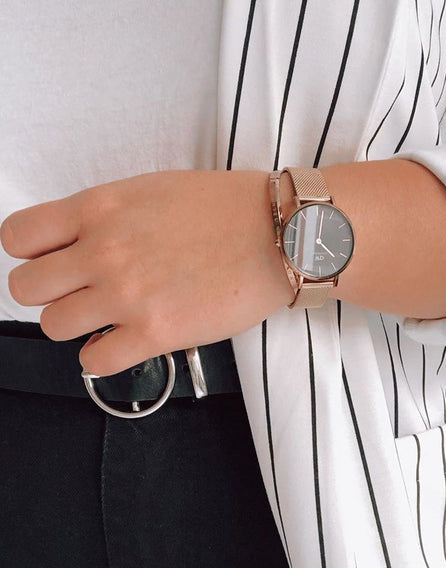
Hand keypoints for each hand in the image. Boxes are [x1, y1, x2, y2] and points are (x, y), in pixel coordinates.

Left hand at [0, 169, 294, 375]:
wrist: (281, 234)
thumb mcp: (154, 189)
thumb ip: (107, 215)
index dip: (30, 252)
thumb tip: (80, 243)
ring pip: (53, 327)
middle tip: (81, 291)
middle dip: (50, 292)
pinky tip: (126, 341)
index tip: (53, 259)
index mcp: (100, 208)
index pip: (17, 236)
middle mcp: (104, 252)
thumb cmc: (228, 208)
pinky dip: (103, 356)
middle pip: (25, 288)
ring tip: (108, 317)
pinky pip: (94, 363)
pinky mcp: (156, 333)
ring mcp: (127, 296)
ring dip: (76, 324)